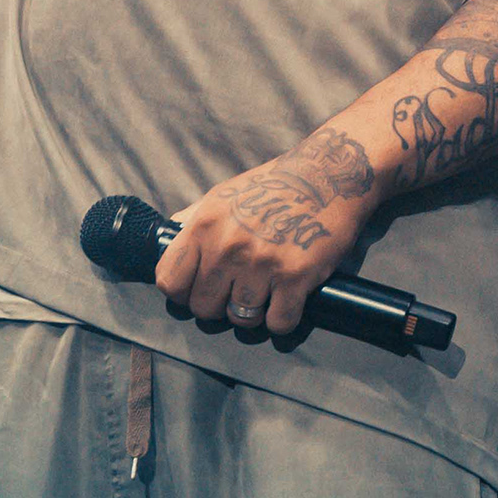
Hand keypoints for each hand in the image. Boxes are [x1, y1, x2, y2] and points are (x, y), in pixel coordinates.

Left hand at [157, 130, 378, 337]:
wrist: (327, 174)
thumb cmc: (275, 185)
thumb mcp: (224, 194)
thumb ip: (194, 218)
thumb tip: (170, 233)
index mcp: (205, 226)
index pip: (169, 281)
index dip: (183, 293)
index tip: (198, 290)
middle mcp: (227, 246)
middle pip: (203, 307)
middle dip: (218, 306)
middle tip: (236, 294)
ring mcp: (261, 263)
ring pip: (240, 318)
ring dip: (252, 313)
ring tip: (264, 295)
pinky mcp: (295, 277)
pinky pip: (278, 322)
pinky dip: (283, 318)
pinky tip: (288, 301)